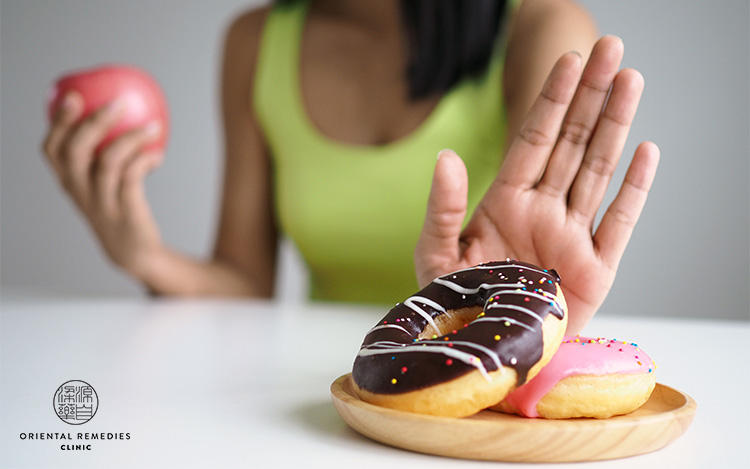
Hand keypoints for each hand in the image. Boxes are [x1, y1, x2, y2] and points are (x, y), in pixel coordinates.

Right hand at [42, 92, 165, 277]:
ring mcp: (102, 203)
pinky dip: (145, 160)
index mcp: (70, 182)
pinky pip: (133, 178)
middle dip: (94, 121)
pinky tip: (159, 153)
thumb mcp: (102, 184)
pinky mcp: (126, 212)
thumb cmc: (120, 208)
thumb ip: (102, 155)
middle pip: (76, 151)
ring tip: (154, 126)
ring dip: (132, 138)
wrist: (134, 253)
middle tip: (118, 103)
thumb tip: (122, 113)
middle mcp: (80, 192)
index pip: (52, 150)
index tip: (74, 96)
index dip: (59, 122)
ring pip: (108, 161)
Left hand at [415, 36, 659, 332]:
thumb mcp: (436, 255)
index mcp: (505, 202)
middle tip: (611, 49)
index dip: (551, 100)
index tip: (569, 61)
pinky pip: (619, 222)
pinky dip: (634, 189)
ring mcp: (571, 236)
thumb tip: (446, 157)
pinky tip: (646, 151)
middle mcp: (542, 211)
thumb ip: (442, 207)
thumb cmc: (455, 306)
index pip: (533, 139)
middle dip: (590, 96)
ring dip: (615, 126)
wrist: (482, 353)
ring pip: (597, 170)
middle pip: (571, 142)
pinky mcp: (596, 269)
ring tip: (631, 80)